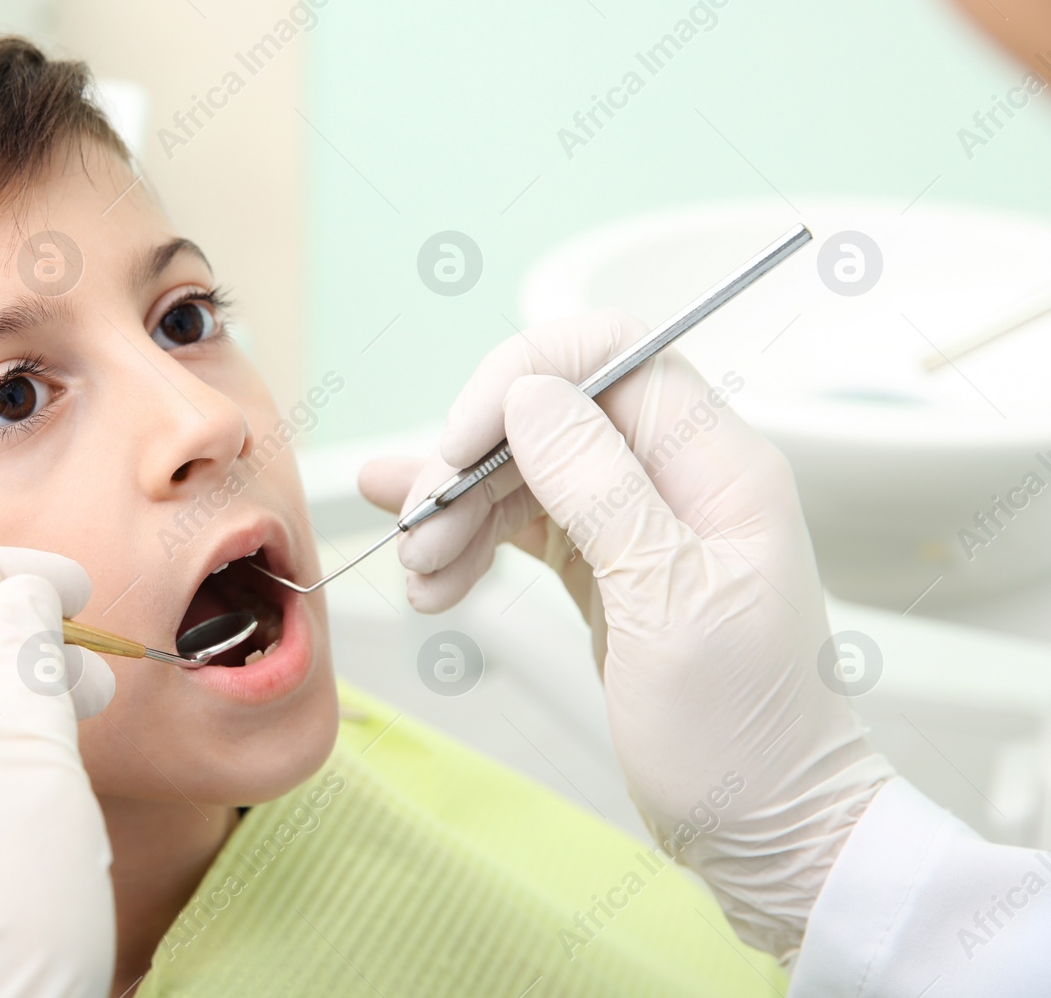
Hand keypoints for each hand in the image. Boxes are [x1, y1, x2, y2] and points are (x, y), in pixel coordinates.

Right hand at [361, 311, 893, 962]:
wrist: (764, 830)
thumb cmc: (740, 732)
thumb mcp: (668, 605)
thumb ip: (600, 489)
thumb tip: (530, 394)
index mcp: (716, 466)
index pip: (612, 356)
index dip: (523, 378)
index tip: (459, 443)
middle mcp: (675, 478)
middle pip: (549, 413)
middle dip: (471, 462)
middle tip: (422, 534)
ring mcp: (635, 522)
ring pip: (524, 470)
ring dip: (457, 512)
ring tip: (421, 574)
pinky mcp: (603, 568)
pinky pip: (521, 525)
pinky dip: (470, 547)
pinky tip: (435, 583)